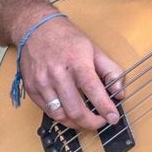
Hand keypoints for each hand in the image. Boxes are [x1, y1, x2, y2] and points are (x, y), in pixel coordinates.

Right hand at [18, 12, 123, 131]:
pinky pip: (48, 112)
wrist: (35, 28)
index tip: (113, 118)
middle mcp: (57, 73)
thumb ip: (110, 71)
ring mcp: (42, 82)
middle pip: (76, 110)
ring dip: (76, 124)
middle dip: (91, 123)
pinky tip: (69, 112)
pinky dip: (61, 117)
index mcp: (76, 62)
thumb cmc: (66, 38)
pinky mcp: (32, 88)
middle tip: (100, 122)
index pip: (93, 90)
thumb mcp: (94, 49)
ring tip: (85, 120)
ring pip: (60, 115)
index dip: (105, 108)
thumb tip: (119, 92)